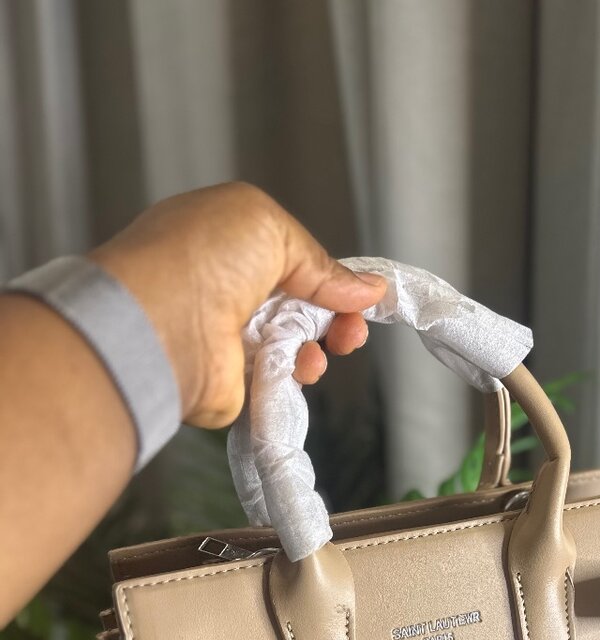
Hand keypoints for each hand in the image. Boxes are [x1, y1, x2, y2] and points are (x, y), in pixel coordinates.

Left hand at [89, 182, 386, 428]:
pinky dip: (297, 376)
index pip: (292, 262)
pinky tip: (302, 368)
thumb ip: (321, 262)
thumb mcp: (270, 229)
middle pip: (299, 306)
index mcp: (227, 242)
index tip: (361, 296)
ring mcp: (227, 337)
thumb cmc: (198, 260)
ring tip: (323, 351)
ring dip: (318, 348)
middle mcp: (225, 288)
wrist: (161, 326)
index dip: (329, 279)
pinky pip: (279, 380)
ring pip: (293, 346)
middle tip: (352, 330)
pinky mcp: (231, 380)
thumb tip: (368, 288)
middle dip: (336, 317)